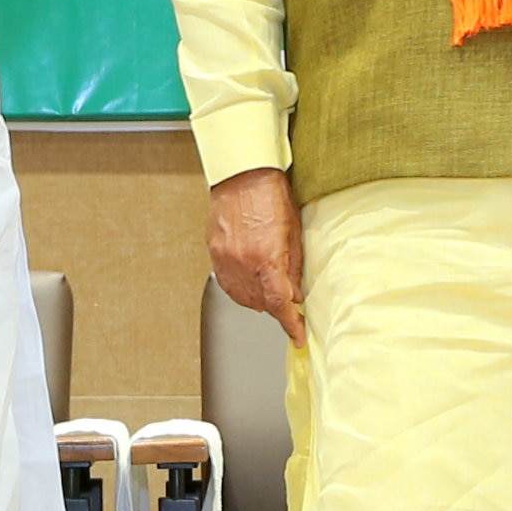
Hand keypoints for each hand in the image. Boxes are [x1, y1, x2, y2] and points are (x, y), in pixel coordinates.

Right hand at [207, 166, 305, 344]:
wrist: (242, 174)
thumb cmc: (270, 194)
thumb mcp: (294, 231)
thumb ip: (294, 267)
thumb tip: (295, 294)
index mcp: (266, 257)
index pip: (279, 303)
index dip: (290, 324)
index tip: (297, 336)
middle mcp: (242, 262)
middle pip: (261, 302)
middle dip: (277, 305)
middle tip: (289, 296)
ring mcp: (225, 258)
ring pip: (243, 296)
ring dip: (258, 298)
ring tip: (269, 285)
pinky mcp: (215, 253)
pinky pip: (227, 283)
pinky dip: (241, 288)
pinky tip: (250, 280)